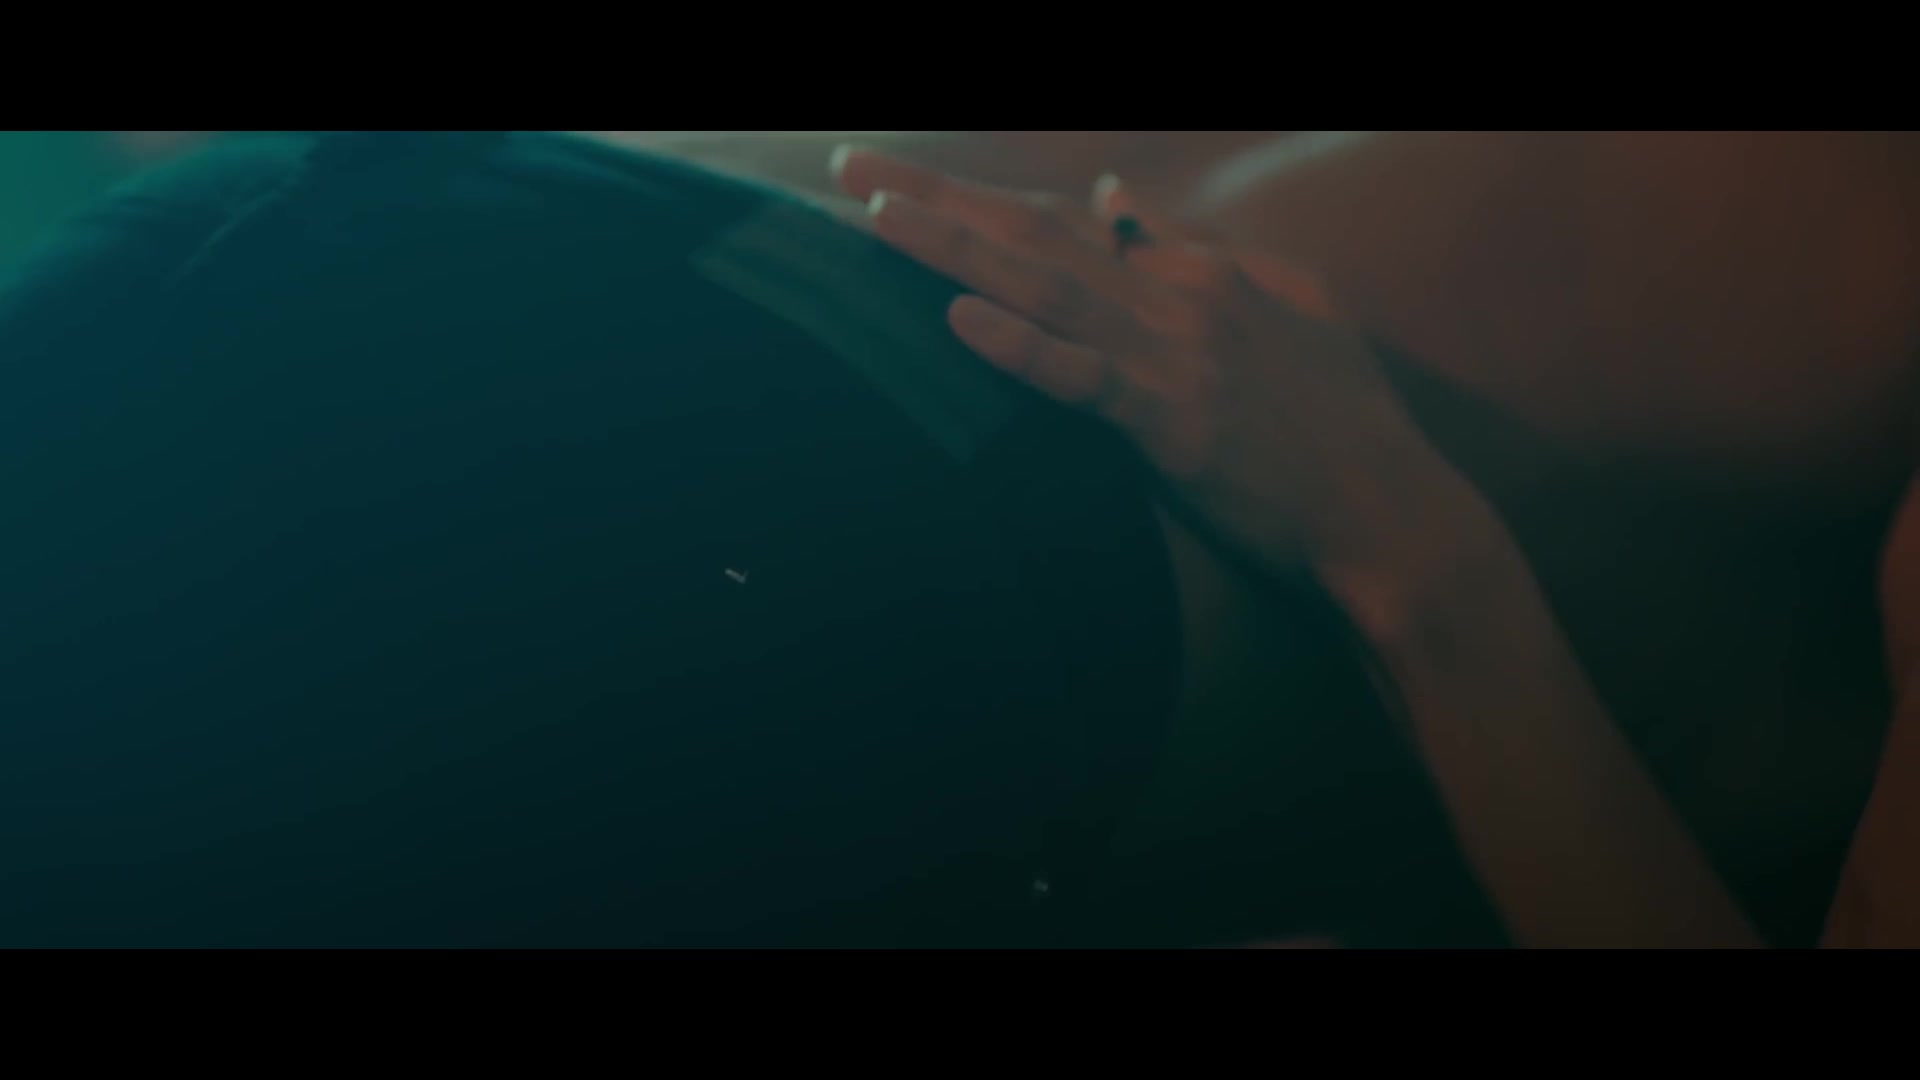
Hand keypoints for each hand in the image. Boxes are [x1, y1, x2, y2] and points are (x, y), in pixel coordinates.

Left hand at [832, 148, 1485, 602]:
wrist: (1391, 515)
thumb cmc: (1342, 423)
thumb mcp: (1287, 304)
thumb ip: (1198, 251)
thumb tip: (1118, 200)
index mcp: (1201, 270)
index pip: (1067, 223)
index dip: (983, 198)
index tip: (910, 181)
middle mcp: (1180, 295)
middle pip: (1036, 234)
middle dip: (938, 197)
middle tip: (851, 167)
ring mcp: (1177, 355)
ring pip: (1046, 288)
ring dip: (956, 247)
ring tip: (875, 219)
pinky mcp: (1176, 423)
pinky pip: (1084, 379)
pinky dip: (1023, 346)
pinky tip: (960, 319)